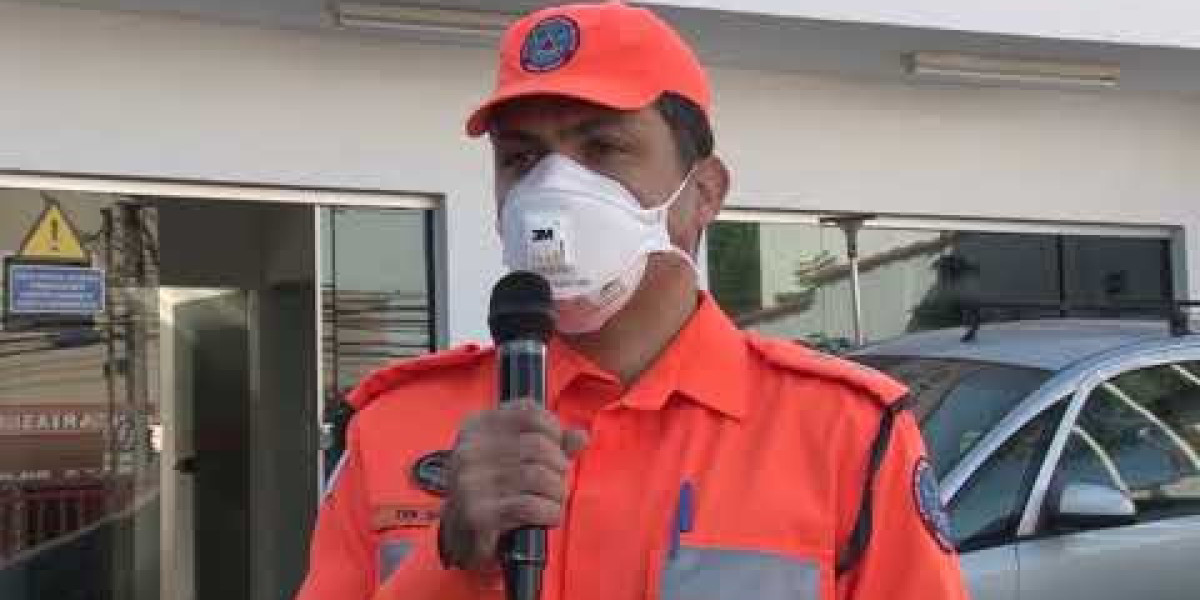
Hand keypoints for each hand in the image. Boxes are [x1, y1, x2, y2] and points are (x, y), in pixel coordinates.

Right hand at [438, 401, 587, 569]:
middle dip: (559, 466)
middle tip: (559, 481)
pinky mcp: (478, 513)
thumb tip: (582, 436)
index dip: (554, 430)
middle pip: (538, 446)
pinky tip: (550, 516)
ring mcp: (471, 481)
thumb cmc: (494, 490)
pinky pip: (530, 506)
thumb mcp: (516, 458)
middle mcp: (469, 450)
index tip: (557, 449)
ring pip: (538, 476)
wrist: (461, 536)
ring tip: (555, 500)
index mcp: (477, 427)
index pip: (529, 413)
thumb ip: (550, 443)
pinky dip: (550, 512)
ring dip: (557, 491)